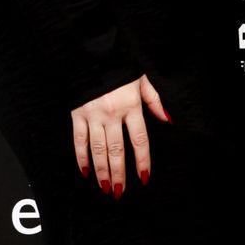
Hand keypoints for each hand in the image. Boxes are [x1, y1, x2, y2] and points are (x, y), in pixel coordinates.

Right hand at [71, 75, 169, 194]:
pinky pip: (78, 140)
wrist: (92, 53)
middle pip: (117, 150)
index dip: (142, 161)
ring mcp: (93, 115)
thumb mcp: (143, 80)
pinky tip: (86, 171)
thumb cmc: (119, 67)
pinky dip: (81, 157)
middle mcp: (112, 114)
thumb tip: (167, 120)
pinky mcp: (77, 114)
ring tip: (105, 187)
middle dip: (118, 174)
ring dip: (101, 170)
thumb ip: (155, 101)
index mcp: (131, 106)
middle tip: (120, 192)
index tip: (143, 178)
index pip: (139, 140)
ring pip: (98, 149)